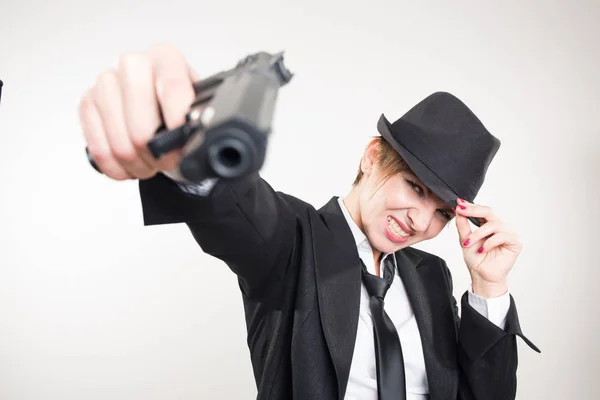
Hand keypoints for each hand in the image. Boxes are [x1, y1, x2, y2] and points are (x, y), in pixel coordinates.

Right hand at [79, 43, 198, 180]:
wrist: (160, 107)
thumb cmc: (179, 106)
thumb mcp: (199, 107)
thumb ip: (199, 117)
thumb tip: (196, 135)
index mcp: (166, 58)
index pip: (173, 88)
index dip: (178, 121)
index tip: (182, 142)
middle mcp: (133, 65)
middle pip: (141, 128)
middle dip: (157, 156)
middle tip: (169, 161)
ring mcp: (106, 83)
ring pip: (121, 145)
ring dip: (139, 164)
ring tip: (152, 162)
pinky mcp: (88, 103)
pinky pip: (101, 150)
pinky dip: (118, 168)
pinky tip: (132, 164)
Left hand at [455, 198, 521, 297]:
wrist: (482, 276)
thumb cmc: (476, 259)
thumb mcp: (465, 240)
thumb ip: (462, 225)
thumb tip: (458, 210)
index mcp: (489, 224)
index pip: (481, 211)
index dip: (470, 206)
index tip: (458, 203)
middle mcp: (500, 226)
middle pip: (488, 211)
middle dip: (473, 211)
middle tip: (461, 211)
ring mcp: (508, 233)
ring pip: (493, 224)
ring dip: (478, 233)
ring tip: (468, 243)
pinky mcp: (515, 242)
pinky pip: (502, 236)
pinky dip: (490, 242)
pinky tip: (482, 250)